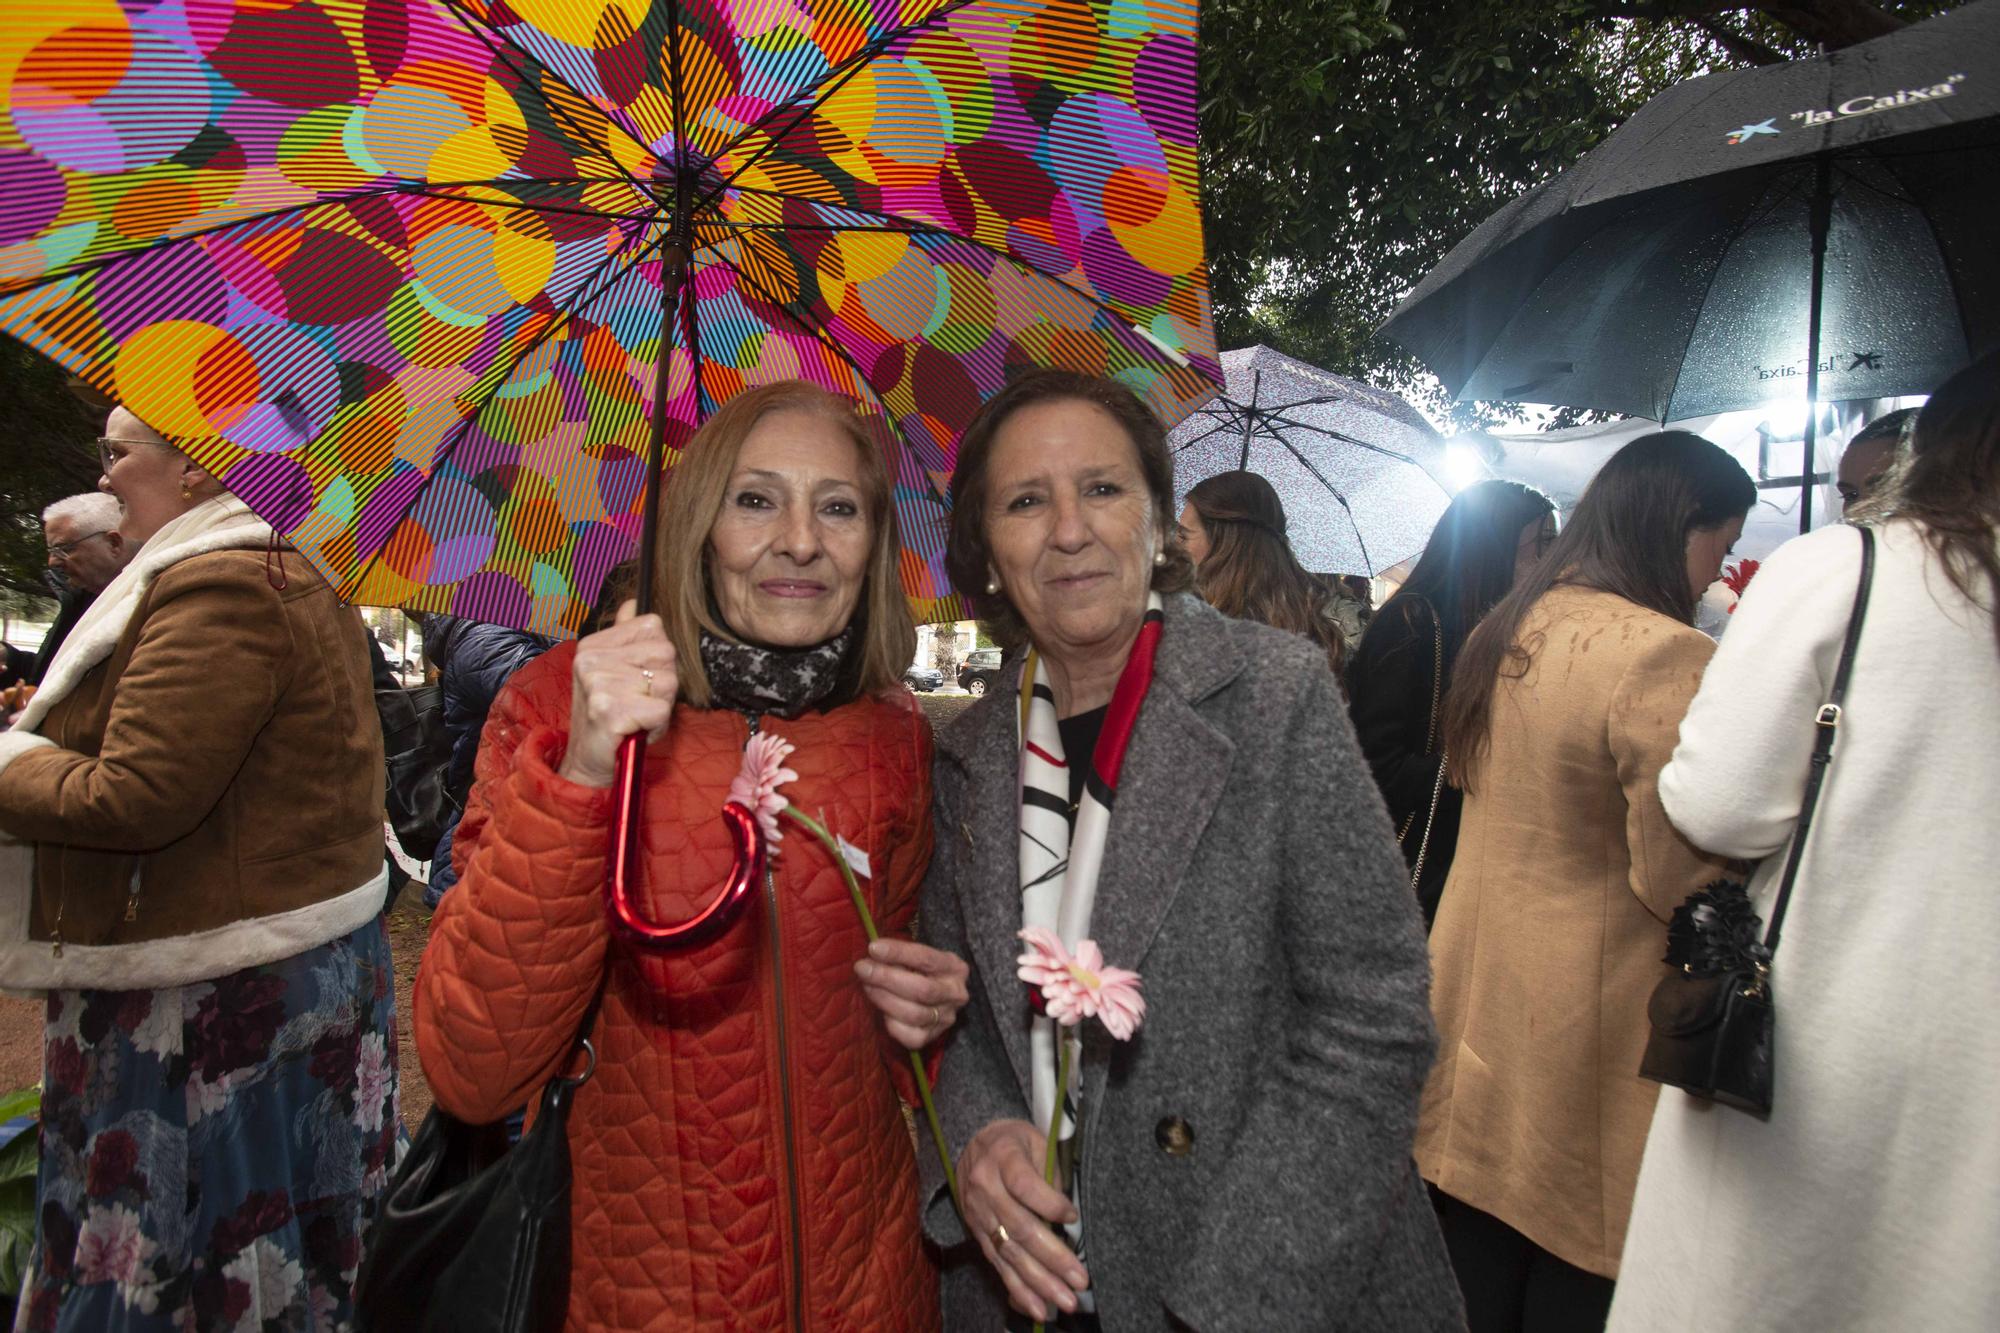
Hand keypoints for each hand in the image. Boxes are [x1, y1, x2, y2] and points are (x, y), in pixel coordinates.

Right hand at [558, 601, 676, 787]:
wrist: (588, 763)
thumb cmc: (610, 717)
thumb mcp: (615, 672)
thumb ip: (626, 637)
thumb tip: (634, 602)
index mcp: (592, 645)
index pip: (653, 626)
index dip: (658, 656)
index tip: (637, 679)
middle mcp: (590, 660)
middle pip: (665, 652)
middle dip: (663, 681)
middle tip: (639, 702)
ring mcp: (597, 684)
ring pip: (666, 681)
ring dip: (660, 705)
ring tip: (636, 716)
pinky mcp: (609, 711)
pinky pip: (661, 709)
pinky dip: (657, 725)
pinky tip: (635, 730)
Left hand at [855, 939, 968, 1049]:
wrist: (935, 995)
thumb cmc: (920, 971)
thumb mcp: (917, 957)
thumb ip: (899, 956)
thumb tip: (872, 954)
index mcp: (955, 967)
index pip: (926, 958)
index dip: (898, 953)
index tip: (873, 948)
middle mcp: (955, 994)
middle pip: (921, 989)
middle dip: (887, 978)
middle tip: (862, 968)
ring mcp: (946, 1018)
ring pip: (914, 1014)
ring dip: (884, 999)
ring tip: (867, 986)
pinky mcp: (932, 1037)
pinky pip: (909, 1035)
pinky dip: (891, 1022)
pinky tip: (881, 1010)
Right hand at [959, 1119, 1089, 1320]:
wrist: (973, 1143)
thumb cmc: (1015, 1142)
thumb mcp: (1036, 1141)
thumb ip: (1051, 1173)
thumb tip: (1069, 1216)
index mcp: (1002, 1157)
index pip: (1024, 1185)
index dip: (1049, 1204)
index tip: (1073, 1216)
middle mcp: (985, 1188)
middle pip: (1020, 1227)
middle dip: (1052, 1258)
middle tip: (1079, 1279)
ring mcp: (979, 1214)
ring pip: (1009, 1252)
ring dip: (1039, 1281)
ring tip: (1064, 1300)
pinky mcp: (977, 1234)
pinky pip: (998, 1265)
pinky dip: (1018, 1289)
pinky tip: (1037, 1307)